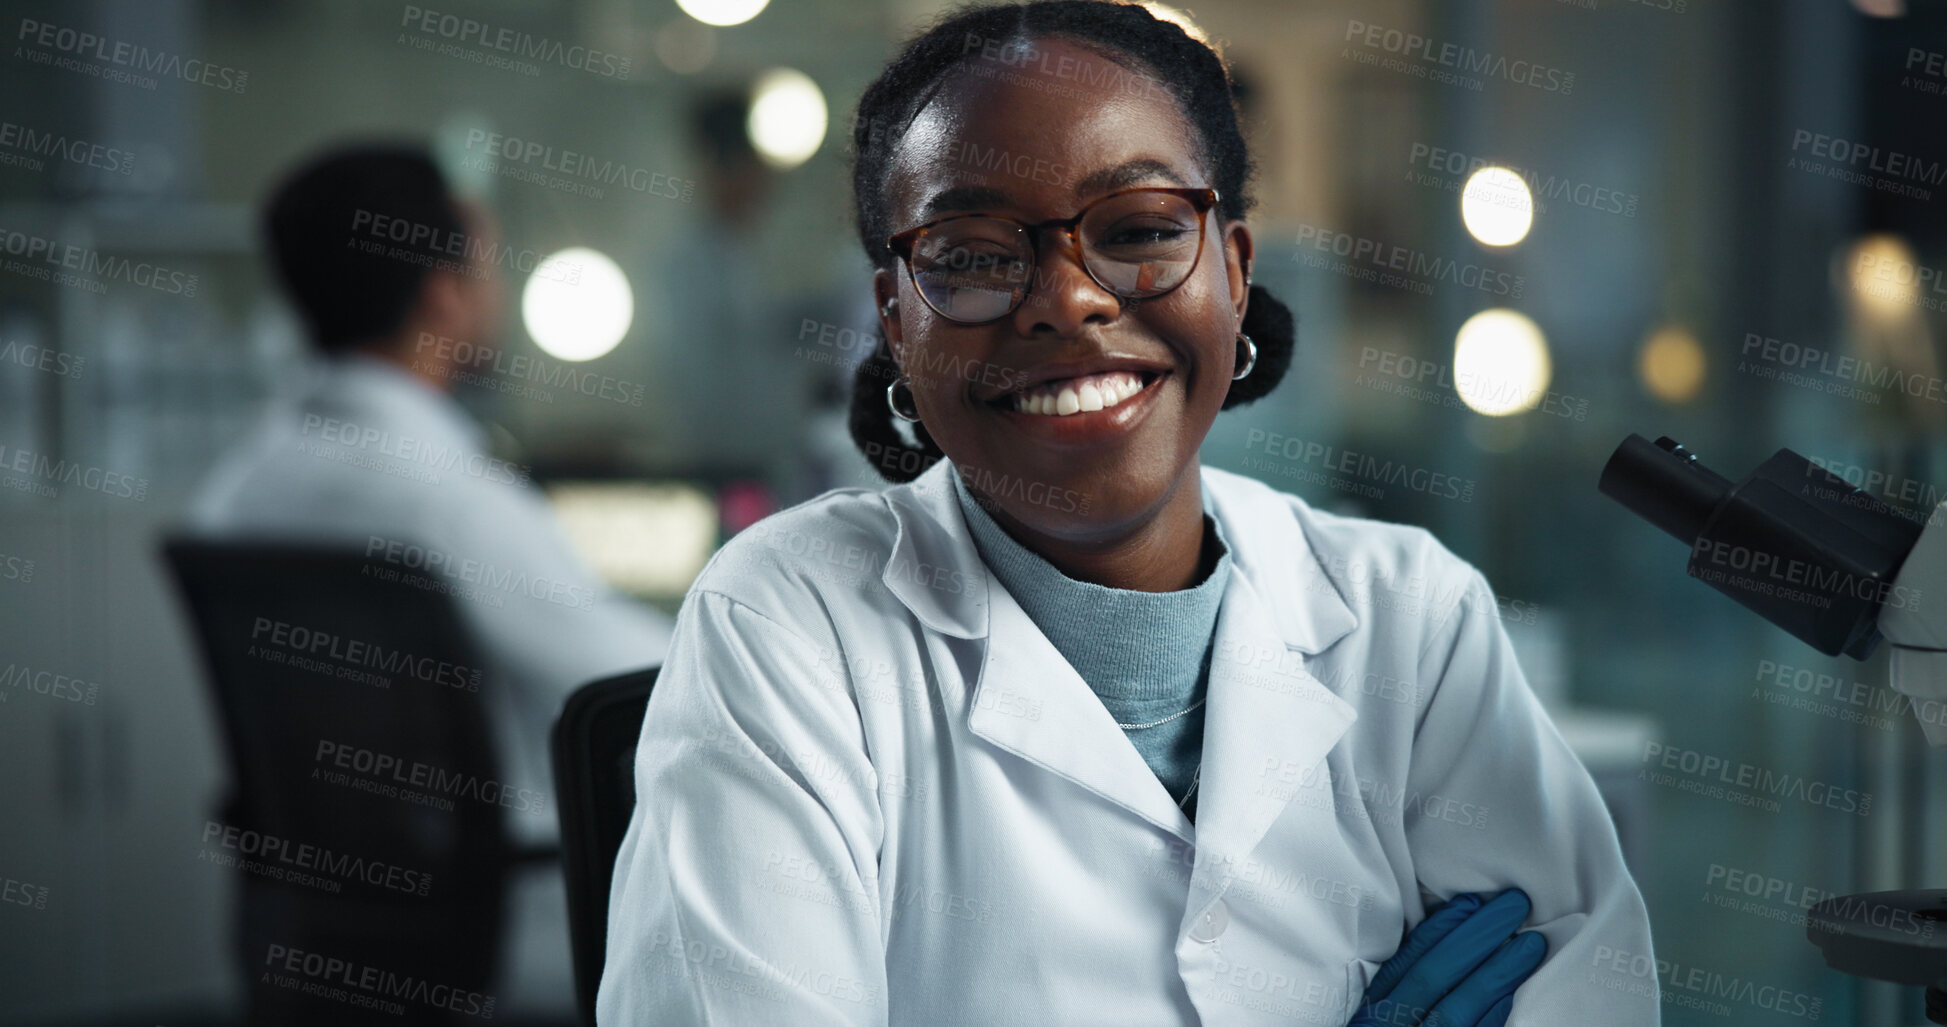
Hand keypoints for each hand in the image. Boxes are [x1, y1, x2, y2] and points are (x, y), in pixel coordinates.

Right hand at [1346, 889, 1547, 1026]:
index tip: (1471, 902)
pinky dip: (1494, 1019)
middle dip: (1477, 938)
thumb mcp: (1375, 1022)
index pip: (1406, 964)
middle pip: (1435, 978)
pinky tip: (1514, 994)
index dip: (1439, 930)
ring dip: (1498, 974)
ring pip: (1459, 1011)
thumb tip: (1448, 940)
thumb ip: (1399, 993)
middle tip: (1515, 907)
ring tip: (1532, 944)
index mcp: (1371, 1017)